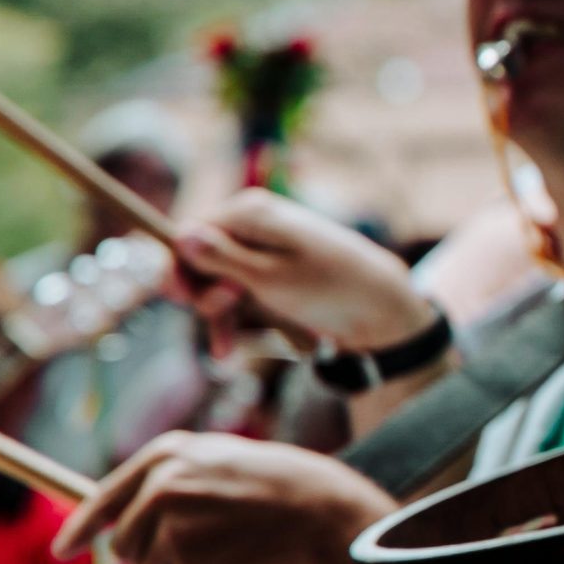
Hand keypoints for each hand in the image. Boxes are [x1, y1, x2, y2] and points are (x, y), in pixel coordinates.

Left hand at [49, 431, 396, 563]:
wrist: (316, 514)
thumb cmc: (276, 489)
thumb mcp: (218, 464)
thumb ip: (173, 487)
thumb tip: (129, 538)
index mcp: (166, 456)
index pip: (106, 496)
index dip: (82, 528)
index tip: (64, 551)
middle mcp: (161, 487)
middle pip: (125, 543)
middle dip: (151, 556)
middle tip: (198, 551)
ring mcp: (172, 527)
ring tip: (220, 558)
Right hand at [171, 189, 433, 355]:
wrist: (382, 311)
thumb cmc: (328, 289)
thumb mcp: (268, 278)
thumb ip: (222, 259)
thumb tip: (181, 236)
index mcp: (250, 212)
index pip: (189, 233)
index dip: (180, 269)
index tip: (184, 301)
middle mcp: (255, 224)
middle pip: (202, 260)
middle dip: (204, 297)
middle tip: (218, 321)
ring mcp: (266, 250)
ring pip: (222, 283)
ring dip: (222, 318)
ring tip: (226, 351)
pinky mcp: (277, 275)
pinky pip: (244, 295)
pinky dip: (241, 320)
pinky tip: (233, 351)